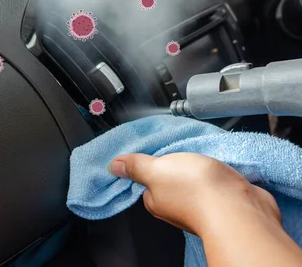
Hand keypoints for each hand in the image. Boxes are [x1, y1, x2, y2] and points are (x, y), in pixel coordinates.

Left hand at [108, 152, 280, 236]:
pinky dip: (216, 172)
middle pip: (171, 179)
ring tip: (200, 150)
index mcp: (156, 201)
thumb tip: (114, 166)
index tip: (156, 149)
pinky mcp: (224, 201)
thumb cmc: (195, 190)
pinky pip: (215, 182)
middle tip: (181, 146)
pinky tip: (218, 161)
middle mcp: (177, 206)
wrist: (240, 207)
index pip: (146, 181)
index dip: (149, 164)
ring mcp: (202, 205)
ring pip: (194, 179)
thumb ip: (136, 166)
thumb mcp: (156, 169)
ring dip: (198, 165)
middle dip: (176, 162)